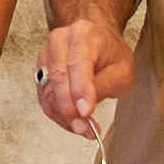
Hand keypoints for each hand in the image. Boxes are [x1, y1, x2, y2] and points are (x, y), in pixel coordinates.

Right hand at [36, 16, 135, 136]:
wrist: (97, 40)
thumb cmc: (111, 53)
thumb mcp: (122, 70)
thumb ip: (103, 86)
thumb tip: (84, 108)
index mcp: (83, 35)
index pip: (77, 63)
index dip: (80, 90)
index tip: (86, 112)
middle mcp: (60, 41)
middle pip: (58, 77)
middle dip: (69, 109)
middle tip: (83, 128)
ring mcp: (47, 55)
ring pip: (48, 90)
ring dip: (63, 115)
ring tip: (83, 128)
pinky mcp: (41, 70)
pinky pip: (44, 97)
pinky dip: (58, 114)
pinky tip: (73, 122)